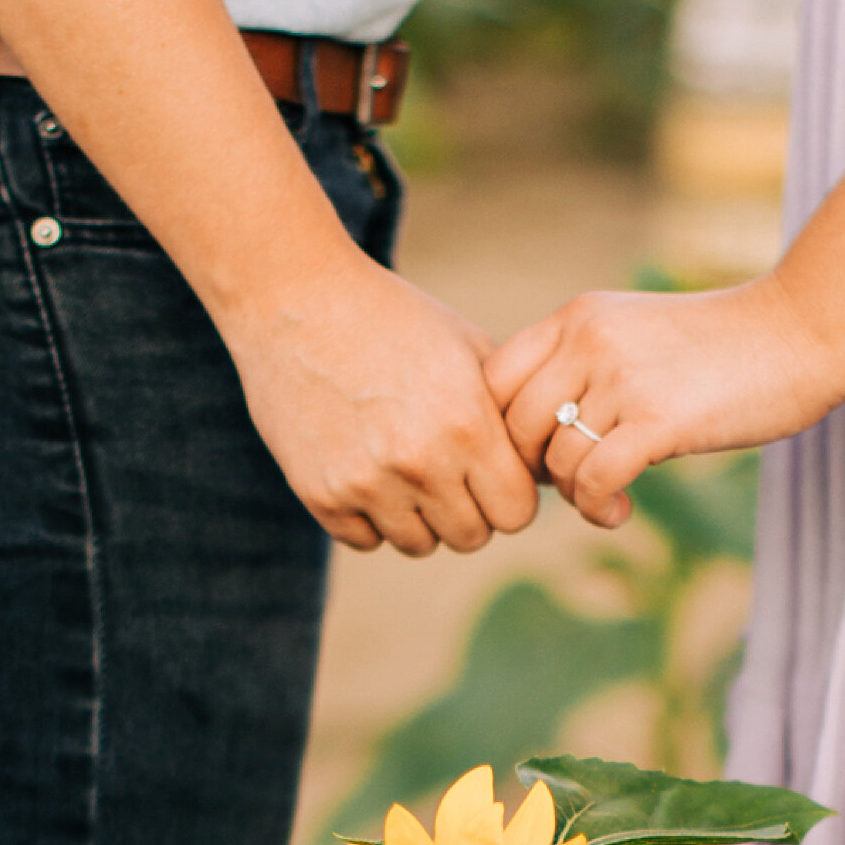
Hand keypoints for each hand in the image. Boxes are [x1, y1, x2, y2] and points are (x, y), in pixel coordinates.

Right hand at [223, 254, 540, 555]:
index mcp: (466, 425)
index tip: (492, 474)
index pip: (517, 513)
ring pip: (419, 545)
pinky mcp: (321, 494)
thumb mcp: (466, 349)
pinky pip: (365, 540)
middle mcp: (420, 462)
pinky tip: (365, 469)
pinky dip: (370, 517)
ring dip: (419, 517)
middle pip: (471, 537)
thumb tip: (549, 471)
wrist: (296, 299)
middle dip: (467, 509)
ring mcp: (366, 483)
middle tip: (447, 472)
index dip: (509, 496)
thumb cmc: (394, 320)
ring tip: (404, 467)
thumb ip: (511, 411)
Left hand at [485, 271, 836, 529]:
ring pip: (555, 462)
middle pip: (513, 428)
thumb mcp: (636, 331)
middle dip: (534, 471)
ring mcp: (622, 379)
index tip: (539, 452)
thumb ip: (583, 363)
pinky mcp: (658, 421)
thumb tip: (538, 430)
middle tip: (572, 485)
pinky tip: (621, 512)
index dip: (502, 429)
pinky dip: (597, 509)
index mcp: (577, 317)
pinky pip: (593, 482)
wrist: (801, 333)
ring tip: (607, 502)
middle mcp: (589, 341)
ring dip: (573, 497)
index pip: (493, 379)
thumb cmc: (725, 344)